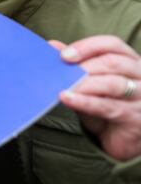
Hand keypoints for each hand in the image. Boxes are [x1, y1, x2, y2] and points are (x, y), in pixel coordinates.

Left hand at [51, 36, 140, 160]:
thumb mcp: (91, 81)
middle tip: (62, 72)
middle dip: (85, 66)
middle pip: (114, 62)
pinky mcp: (135, 117)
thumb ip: (76, 64)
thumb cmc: (107, 104)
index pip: (112, 44)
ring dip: (84, 84)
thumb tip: (52, 45)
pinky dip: (84, 102)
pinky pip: (108, 106)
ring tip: (64, 86)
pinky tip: (67, 98)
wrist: (123, 139)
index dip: (87, 46)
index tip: (64, 55)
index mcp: (130, 60)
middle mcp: (140, 75)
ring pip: (113, 84)